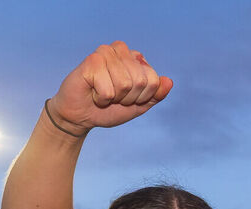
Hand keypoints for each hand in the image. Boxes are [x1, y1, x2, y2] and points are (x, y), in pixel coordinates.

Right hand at [48, 41, 173, 136]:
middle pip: (141, 81)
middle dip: (128, 98)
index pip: (153, 80)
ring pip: (125, 84)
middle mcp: (121, 50)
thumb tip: (169, 81)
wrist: (81, 116)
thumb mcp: (139, 105)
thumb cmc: (109, 108)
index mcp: (135, 57)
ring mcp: (105, 53)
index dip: (142, 97)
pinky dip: (101, 98)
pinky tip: (93, 92)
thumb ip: (156, 95)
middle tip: (113, 97)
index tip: (127, 98)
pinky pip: (108, 89)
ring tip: (103, 94)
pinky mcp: (91, 61)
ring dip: (114, 98)